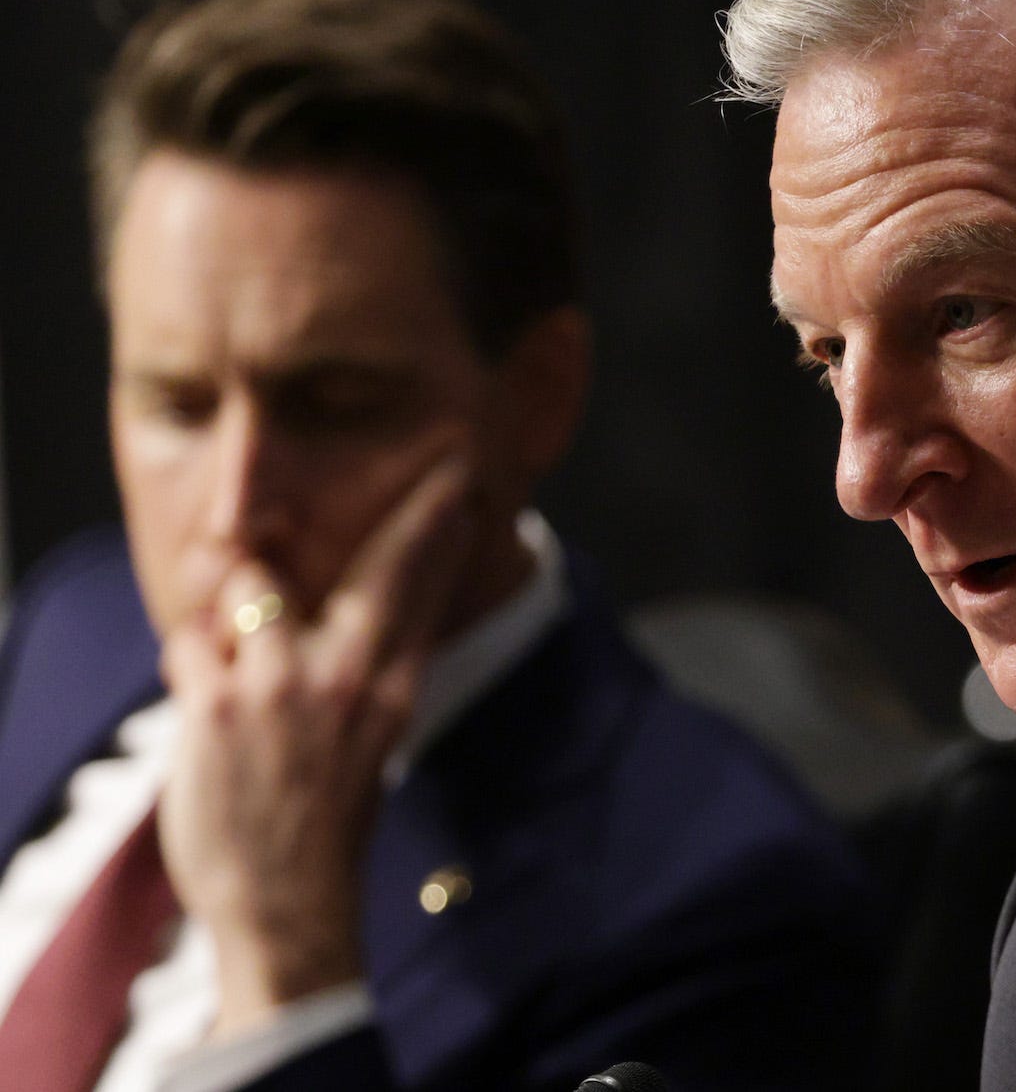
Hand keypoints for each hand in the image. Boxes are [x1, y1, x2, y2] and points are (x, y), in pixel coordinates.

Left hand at [157, 445, 473, 1037]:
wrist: (287, 903)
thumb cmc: (323, 823)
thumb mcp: (370, 743)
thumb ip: (364, 675)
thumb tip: (367, 621)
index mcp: (390, 692)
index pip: (422, 594)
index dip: (441, 534)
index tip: (464, 490)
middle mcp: (348, 680)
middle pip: (382, 569)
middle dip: (415, 515)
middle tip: (442, 474)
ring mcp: (284, 689)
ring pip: (253, 586)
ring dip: (237, 601)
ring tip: (239, 633)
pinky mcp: (220, 708)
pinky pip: (192, 640)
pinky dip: (189, 656)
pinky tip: (203, 685)